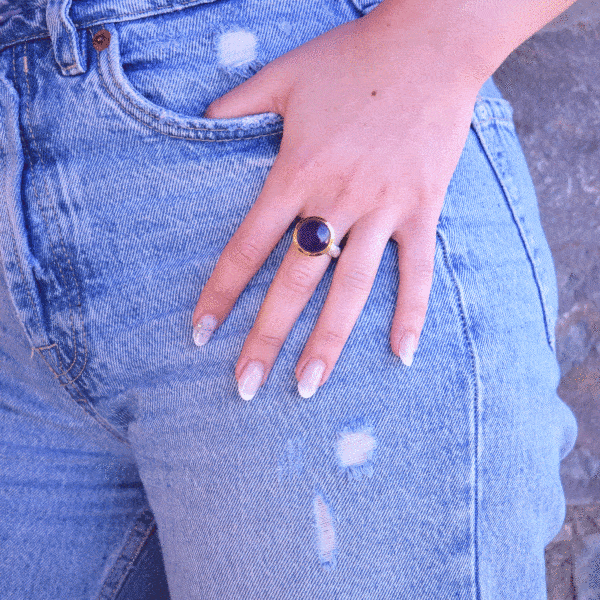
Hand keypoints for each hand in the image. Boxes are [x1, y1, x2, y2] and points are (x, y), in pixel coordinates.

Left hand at [192, 8, 482, 399]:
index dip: (220, 292)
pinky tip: (402, 354)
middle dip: (266, 337)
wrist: (430, 44)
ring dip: (329, 341)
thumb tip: (199, 118)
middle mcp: (336, 200)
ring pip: (352, 288)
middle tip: (244, 387)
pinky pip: (417, 270)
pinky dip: (412, 312)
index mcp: (296, 173)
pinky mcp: (423, 209)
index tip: (201, 332)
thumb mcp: (283, 75)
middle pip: (294, 282)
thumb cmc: (351, 58)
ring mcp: (384, 209)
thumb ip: (237, 103)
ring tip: (308, 386)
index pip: (247, 246)